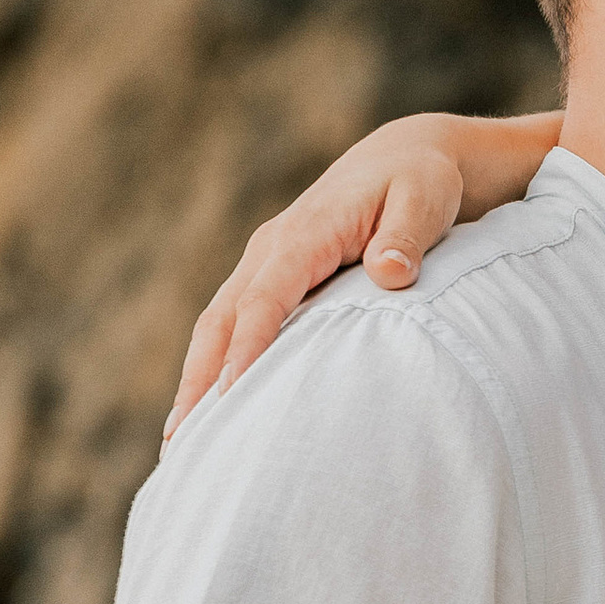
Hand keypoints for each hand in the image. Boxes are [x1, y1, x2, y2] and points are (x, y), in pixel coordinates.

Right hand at [165, 110, 560, 437]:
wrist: (407, 156)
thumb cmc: (421, 181)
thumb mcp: (425, 199)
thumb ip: (406, 237)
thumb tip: (391, 274)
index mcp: (303, 235)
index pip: (265, 300)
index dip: (247, 350)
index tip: (231, 400)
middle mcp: (271, 250)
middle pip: (221, 321)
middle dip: (199, 382)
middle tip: (182, 445)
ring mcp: (265, 264)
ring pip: (217, 327)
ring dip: (195, 383)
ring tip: (180, 446)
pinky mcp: (271, 280)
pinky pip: (234, 327)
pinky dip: (214, 368)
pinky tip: (210, 415)